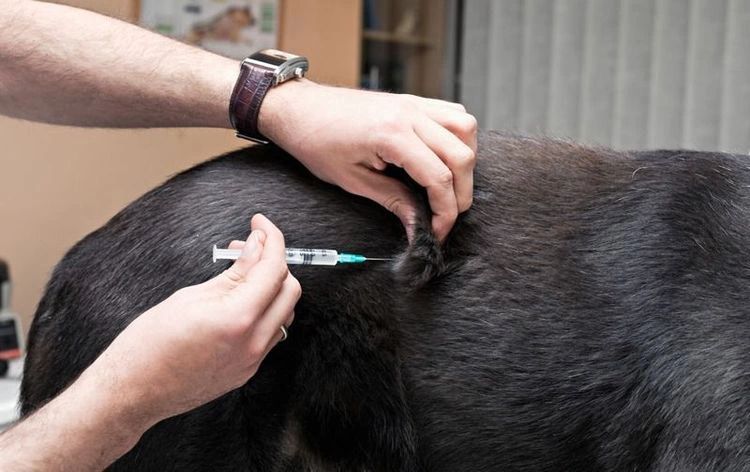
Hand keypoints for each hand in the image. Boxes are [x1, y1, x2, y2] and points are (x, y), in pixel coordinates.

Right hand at [84, 214, 299, 425]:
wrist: (132, 393)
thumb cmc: (148, 344)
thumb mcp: (190, 296)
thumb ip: (233, 272)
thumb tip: (257, 248)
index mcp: (238, 319)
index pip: (273, 269)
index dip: (271, 239)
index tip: (260, 224)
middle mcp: (253, 342)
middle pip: (289, 290)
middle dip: (274, 262)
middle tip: (246, 246)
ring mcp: (252, 361)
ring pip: (284, 312)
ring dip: (271, 287)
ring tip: (240, 271)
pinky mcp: (246, 371)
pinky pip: (270, 333)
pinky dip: (264, 310)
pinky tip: (240, 299)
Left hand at [259, 80, 477, 240]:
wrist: (299, 109)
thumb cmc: (316, 142)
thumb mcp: (352, 180)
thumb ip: (392, 201)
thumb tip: (417, 226)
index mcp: (392, 135)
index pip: (439, 177)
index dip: (445, 211)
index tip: (438, 231)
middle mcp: (410, 114)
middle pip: (462, 155)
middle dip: (460, 193)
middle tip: (444, 215)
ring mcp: (413, 103)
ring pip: (466, 129)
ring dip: (464, 161)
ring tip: (448, 185)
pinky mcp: (412, 100)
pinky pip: (453, 114)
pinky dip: (457, 137)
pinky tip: (443, 156)